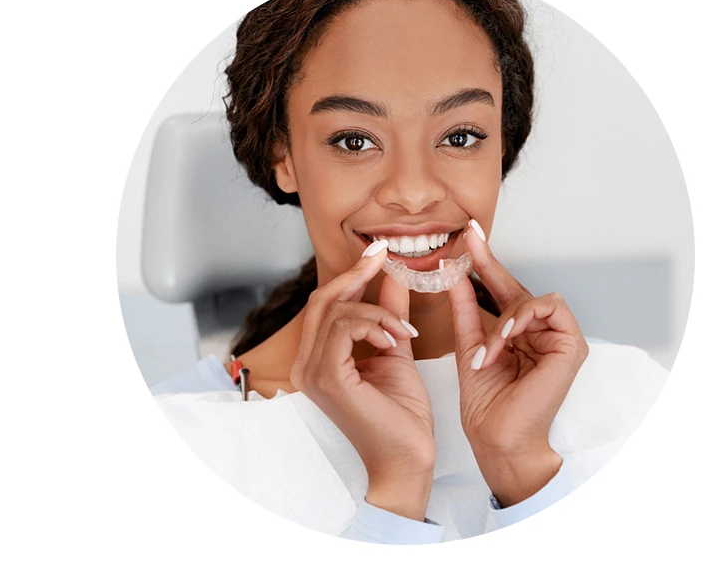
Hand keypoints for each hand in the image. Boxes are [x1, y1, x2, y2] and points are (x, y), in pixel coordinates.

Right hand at [291, 241, 434, 520]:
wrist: (407, 460)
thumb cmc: (401, 417)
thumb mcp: (395, 351)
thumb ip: (388, 314)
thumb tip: (393, 277)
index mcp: (317, 360)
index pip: (325, 305)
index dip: (351, 275)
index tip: (378, 252)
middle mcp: (305, 365)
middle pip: (322, 300)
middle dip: (356, 274)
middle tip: (384, 256)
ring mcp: (311, 372)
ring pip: (336, 310)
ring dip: (377, 310)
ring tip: (403, 331)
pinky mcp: (326, 378)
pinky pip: (345, 327)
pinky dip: (374, 323)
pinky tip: (395, 340)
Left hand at [448, 221, 588, 506]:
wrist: (496, 437)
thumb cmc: (485, 401)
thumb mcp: (469, 343)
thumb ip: (465, 307)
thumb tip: (454, 271)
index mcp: (515, 332)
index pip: (499, 289)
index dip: (484, 261)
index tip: (466, 235)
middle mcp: (538, 332)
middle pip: (516, 287)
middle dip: (489, 263)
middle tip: (468, 238)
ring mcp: (557, 337)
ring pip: (531, 298)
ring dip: (504, 318)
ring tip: (489, 348)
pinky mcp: (572, 345)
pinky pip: (549, 308)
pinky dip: (523, 319)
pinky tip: (506, 337)